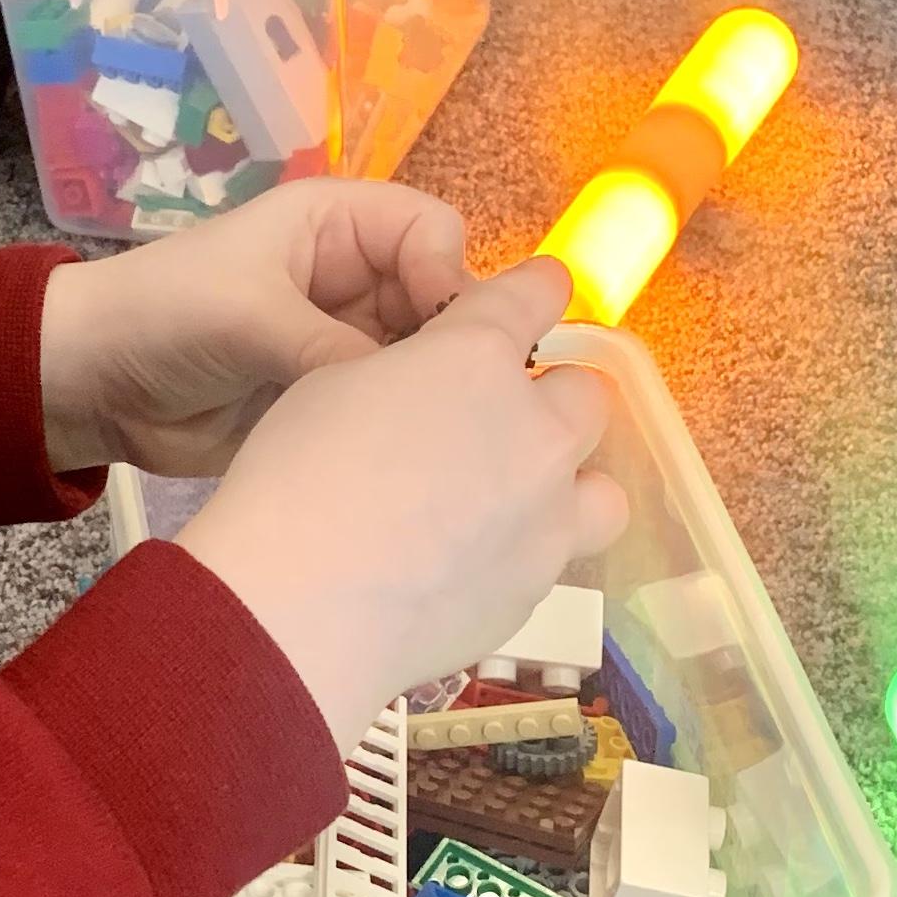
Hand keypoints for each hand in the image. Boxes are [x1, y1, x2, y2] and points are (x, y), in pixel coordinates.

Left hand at [39, 176, 471, 477]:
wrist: (92, 385)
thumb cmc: (162, 315)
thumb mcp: (250, 315)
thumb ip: (335, 347)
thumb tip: (418, 392)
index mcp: (336, 226)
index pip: (432, 233)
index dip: (448, 277)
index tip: (441, 336)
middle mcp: (353, 278)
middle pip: (440, 302)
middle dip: (449, 345)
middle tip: (448, 400)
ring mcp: (345, 341)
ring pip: (420, 360)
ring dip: (425, 393)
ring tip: (430, 436)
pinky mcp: (331, 398)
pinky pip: (385, 409)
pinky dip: (396, 430)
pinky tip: (406, 460)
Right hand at [172, 260, 624, 753]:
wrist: (301, 606)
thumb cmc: (294, 479)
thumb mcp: (333, 384)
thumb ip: (407, 373)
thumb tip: (426, 392)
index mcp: (476, 357)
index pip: (538, 293)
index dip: (537, 290)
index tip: (536, 296)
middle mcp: (534, 430)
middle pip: (588, 395)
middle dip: (551, 400)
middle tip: (494, 422)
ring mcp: (547, 517)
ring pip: (602, 490)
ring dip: (567, 486)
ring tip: (513, 504)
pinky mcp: (536, 589)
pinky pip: (555, 558)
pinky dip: (523, 552)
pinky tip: (465, 566)